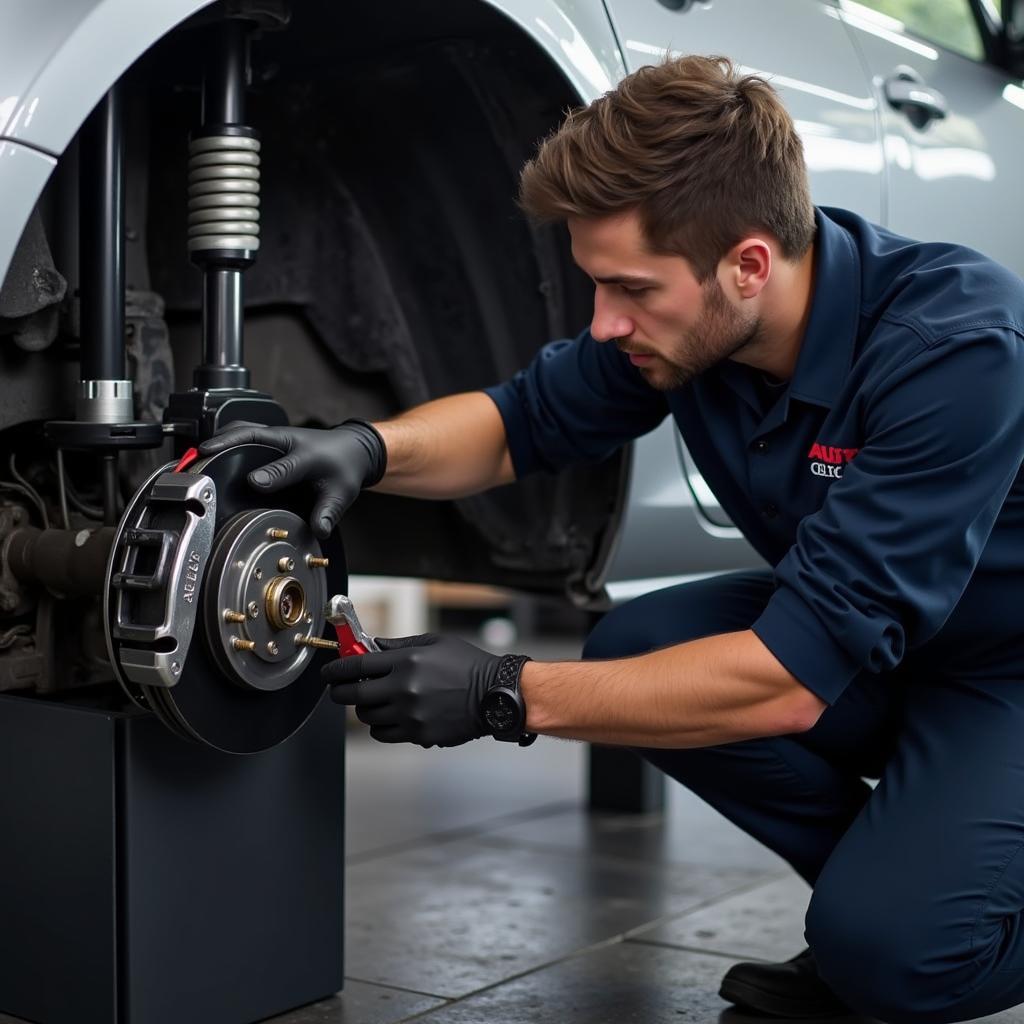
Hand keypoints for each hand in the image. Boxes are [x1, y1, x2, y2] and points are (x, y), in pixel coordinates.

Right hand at [198, 420, 385, 538]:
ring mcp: (274, 437)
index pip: (284, 464)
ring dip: (217, 440)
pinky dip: (223, 441)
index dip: (268, 474)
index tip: (252, 483)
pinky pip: (241, 435)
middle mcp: (285, 440)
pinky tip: (208, 456)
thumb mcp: (341, 491)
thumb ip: (328, 512)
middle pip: (247, 433)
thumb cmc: (344, 466)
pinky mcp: (268, 439)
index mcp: (304, 452)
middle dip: (221, 443)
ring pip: (240, 431)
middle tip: (198, 460)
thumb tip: (318, 529)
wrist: (351, 449)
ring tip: (193, 459)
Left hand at [326, 634, 510, 746]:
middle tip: (340, 690)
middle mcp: (403, 688)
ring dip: (365, 709)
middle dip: (340, 692)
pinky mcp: (418, 733)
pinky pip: (383, 734)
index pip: (356, 666)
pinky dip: (380, 726)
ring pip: (367, 717)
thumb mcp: (434, 643)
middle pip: (354, 695)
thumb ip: (399, 646)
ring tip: (375, 702)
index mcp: (406, 661)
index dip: (336, 669)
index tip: (329, 673)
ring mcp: (410, 713)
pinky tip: (389, 717)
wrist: (494, 694)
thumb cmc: (468, 665)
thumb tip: (371, 646)